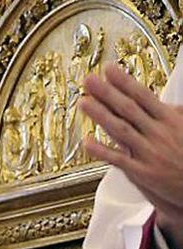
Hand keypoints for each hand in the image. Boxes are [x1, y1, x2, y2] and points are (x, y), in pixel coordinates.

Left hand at [81, 63, 182, 248]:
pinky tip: (86, 141)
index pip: (143, 96)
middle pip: (128, 108)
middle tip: (88, 79)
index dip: (124, 82)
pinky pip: (118, 159)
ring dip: (100, 115)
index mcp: (171, 120)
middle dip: (107, 93)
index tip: (109, 69)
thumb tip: (166, 104)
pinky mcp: (142, 172)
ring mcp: (149, 152)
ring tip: (82, 102)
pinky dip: (101, 151)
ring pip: (120, 130)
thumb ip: (175, 115)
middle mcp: (159, 133)